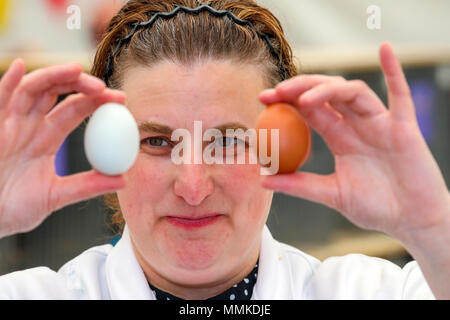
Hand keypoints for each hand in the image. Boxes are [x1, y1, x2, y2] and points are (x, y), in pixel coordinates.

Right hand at [0, 59, 126, 237]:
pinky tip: (20, 67)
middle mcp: (29, 125)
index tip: (121, 99)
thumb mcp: (56, 196)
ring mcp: (9, 123)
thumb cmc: (12, 208)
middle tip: (104, 87)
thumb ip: (87, 186)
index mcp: (47, 138)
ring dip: (54, 76)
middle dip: (81, 84)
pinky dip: (8, 82)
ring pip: (33, 89)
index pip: (75, 109)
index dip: (97, 101)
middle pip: (57, 92)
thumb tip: (123, 180)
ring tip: (77, 70)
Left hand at [259, 42, 449, 240]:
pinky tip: (384, 50)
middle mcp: (358, 125)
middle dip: (301, 88)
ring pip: (353, 92)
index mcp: (341, 138)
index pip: (311, 110)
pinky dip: (394, 71)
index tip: (263, 99)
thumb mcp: (332, 194)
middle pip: (327, 94)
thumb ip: (299, 185)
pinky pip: (400, 95)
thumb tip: (263, 179)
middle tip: (276, 91)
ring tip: (303, 98)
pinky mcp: (404, 127)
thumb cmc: (374, 208)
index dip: (287, 101)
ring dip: (328, 89)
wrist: (410, 220)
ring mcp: (380, 123)